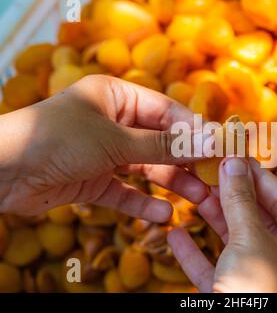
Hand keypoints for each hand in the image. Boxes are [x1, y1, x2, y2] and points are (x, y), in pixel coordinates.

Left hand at [0, 75, 207, 221]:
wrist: (2, 171)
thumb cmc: (59, 139)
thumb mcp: (116, 139)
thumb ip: (164, 145)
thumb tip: (210, 140)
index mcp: (117, 97)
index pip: (165, 111)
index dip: (194, 130)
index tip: (220, 147)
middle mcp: (112, 122)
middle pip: (159, 141)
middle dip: (186, 161)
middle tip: (214, 178)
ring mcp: (103, 153)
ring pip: (146, 167)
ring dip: (171, 183)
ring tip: (199, 199)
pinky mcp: (93, 180)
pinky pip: (125, 191)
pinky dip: (142, 203)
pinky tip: (163, 215)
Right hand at [168, 158, 276, 292]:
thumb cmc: (258, 296)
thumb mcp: (251, 242)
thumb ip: (241, 200)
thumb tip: (233, 161)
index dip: (259, 176)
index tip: (237, 154)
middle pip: (259, 220)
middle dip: (232, 196)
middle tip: (212, 169)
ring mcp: (262, 283)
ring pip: (236, 243)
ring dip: (213, 220)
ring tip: (193, 192)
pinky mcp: (235, 298)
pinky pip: (216, 270)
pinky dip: (196, 254)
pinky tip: (176, 234)